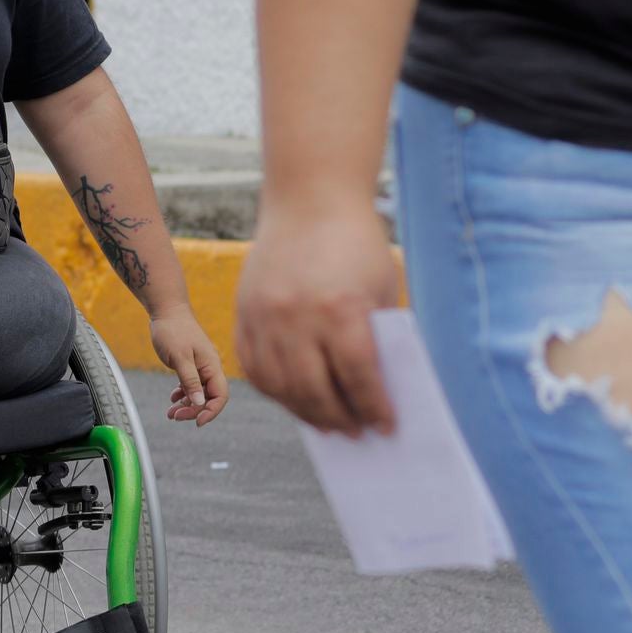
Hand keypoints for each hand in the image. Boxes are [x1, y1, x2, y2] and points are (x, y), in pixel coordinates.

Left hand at [151, 305, 228, 426]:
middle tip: (175, 416)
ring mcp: (201, 366)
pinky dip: (183, 393)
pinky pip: (191, 384)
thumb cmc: (173, 330)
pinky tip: (173, 399)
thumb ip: (190, 381)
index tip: (197, 422)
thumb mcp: (180, 358)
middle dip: (194, 410)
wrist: (167, 310)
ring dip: (187, 404)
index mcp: (212, 365)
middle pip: (209, 397)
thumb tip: (200, 403)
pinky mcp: (191, 364)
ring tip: (171, 413)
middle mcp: (210, 367)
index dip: (211, 411)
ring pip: (198, 392)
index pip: (220, 395)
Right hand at [236, 198, 401, 435]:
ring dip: (305, 412)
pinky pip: (254, 367)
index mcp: (340, 308)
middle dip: (340, 418)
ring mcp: (265, 316)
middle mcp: (296, 316)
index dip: (374, 407)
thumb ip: (377, 337)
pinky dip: (274, 390)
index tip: (386, 426)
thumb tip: (378, 391)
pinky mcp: (245, 312)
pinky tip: (295, 397)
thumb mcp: (379, 290)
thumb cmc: (355, 243)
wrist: (310, 200)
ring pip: (280, 386)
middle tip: (356, 433)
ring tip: (327, 422)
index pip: (357, 377)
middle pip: (315, 389)